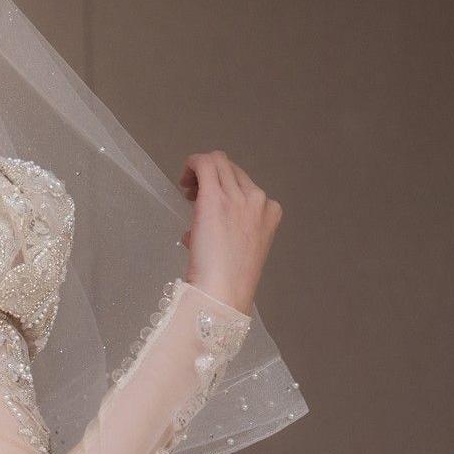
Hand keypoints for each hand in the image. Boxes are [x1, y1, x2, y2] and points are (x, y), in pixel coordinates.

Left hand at [177, 150, 282, 315]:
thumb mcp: (237, 252)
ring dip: (200, 171)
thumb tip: (195, 232)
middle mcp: (258, 199)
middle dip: (211, 176)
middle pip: (232, 169)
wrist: (223, 292)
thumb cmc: (229, 281)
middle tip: (192, 195)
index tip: (205, 201)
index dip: (223, 186)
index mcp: (270, 212)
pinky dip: (192, 163)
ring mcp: (238, 196)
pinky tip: (183, 177)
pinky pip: (204, 163)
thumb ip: (226, 234)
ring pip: (218, 162)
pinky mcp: (215, 197)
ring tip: (188, 191)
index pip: (244, 184)